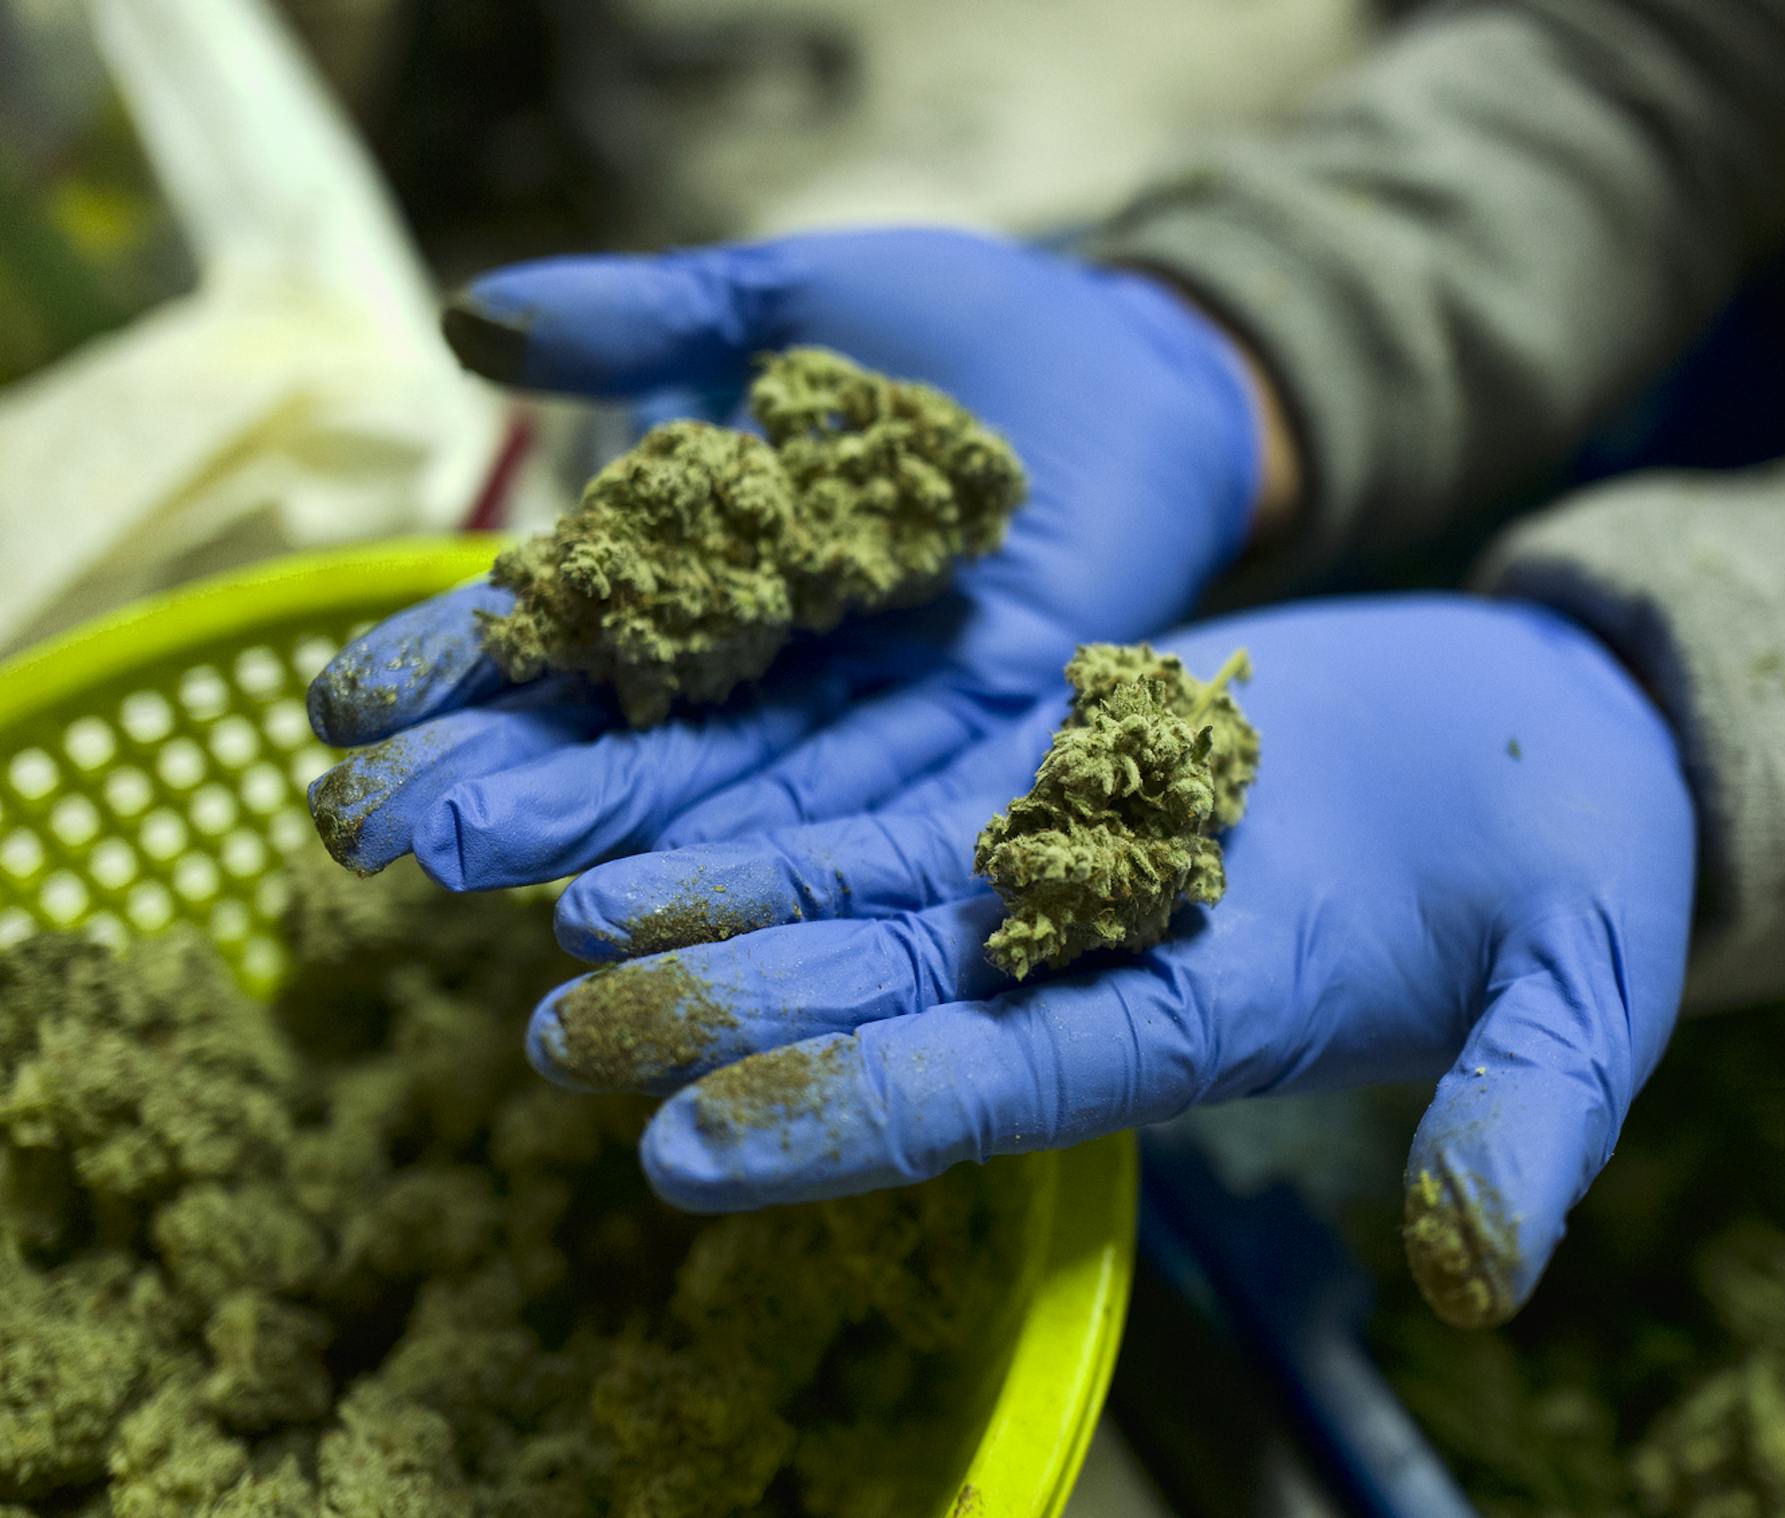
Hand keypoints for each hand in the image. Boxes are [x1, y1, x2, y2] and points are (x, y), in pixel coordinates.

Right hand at [306, 228, 1269, 884]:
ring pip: (713, 787)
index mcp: (717, 559)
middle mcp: (775, 662)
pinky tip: (646, 888)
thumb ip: (653, 324)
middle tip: (356, 828)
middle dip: (492, 775)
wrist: (1147, 370)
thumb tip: (468, 322)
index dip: (454, 665)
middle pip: (617, 730)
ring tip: (459, 859)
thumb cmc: (974, 328)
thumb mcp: (798, 303)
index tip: (338, 707)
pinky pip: (857, 808)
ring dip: (588, 830)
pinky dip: (752, 850)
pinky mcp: (971, 748)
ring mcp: (867, 715)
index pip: (564, 623)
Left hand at [527, 596, 1696, 1326]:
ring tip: (564, 936)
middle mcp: (1114, 965)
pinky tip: (666, 819)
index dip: (853, 1119)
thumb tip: (1482, 1281)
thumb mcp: (1590, 992)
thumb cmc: (1592, 868)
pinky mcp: (1069, 762)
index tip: (692, 1154)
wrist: (1561, 732)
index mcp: (1214, 1025)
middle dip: (732, 1028)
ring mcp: (1077, 864)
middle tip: (556, 1049)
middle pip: (894, 1004)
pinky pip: (906, 795)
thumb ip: (1530, 1119)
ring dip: (722, 921)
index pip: (1007, 1092)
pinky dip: (791, 817)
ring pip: (870, 903)